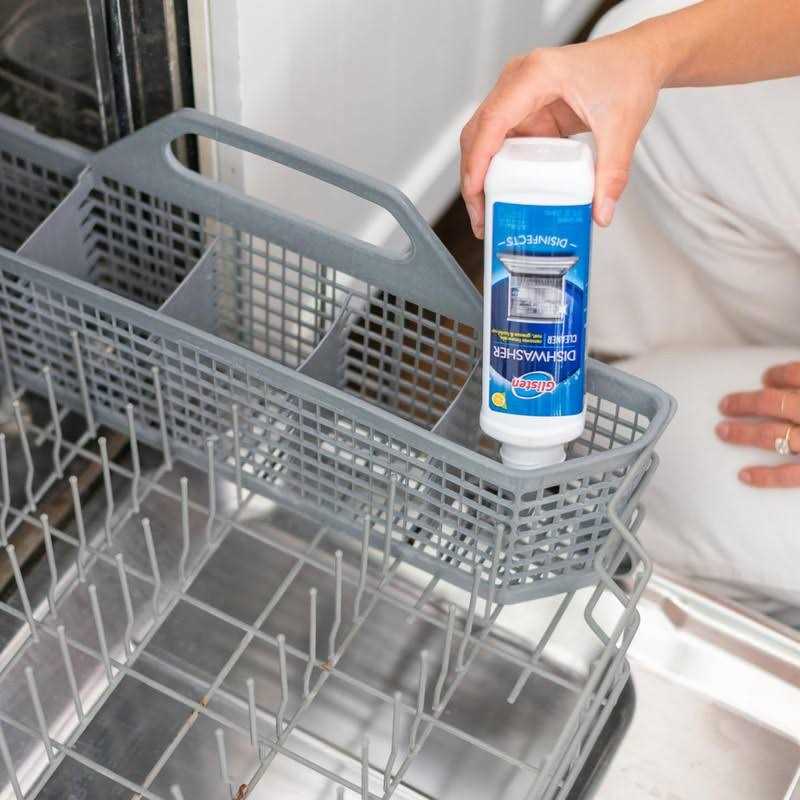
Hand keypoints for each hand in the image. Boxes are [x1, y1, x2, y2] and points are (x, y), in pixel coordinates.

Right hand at [459, 25, 664, 236]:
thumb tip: (601, 213)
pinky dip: (498, 170)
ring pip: (483, 139)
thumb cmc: (627, 72)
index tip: (476, 194)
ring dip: (481, 176)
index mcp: (535, 75)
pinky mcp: (525, 111)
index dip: (478, 161)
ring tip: (487, 212)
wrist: (639, 58)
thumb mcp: (622, 127)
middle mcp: (518, 82)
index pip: (492, 121)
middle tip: (480, 216)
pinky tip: (503, 194)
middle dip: (473, 178)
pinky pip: (501, 143)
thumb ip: (612, 173)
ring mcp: (518, 96)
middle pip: (478, 133)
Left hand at [717, 362, 799, 486]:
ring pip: (772, 435)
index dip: (777, 375)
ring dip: (743, 434)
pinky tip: (743, 475)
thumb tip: (789, 384)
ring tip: (722, 432)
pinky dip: (765, 477)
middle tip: (724, 406)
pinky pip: (790, 475)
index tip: (766, 378)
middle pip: (773, 402)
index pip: (795, 374)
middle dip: (745, 403)